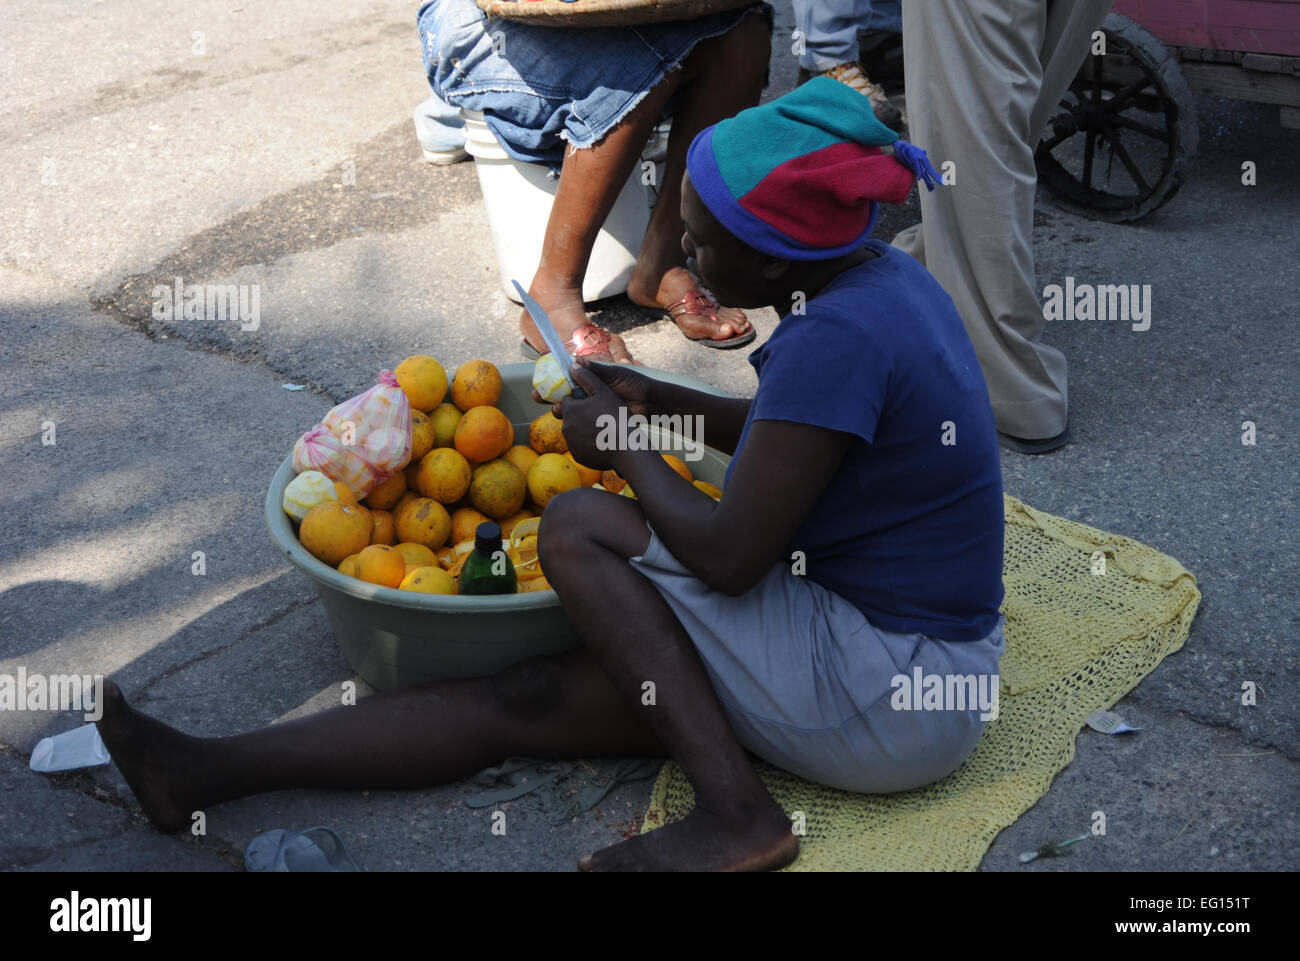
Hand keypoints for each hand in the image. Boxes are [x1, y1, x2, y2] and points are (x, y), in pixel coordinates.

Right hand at [529, 356, 653, 411]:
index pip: (568, 378)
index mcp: (591, 380)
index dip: (553, 380)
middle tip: (539, 398)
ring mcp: (592, 408)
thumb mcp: (615, 374)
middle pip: (564, 395)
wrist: (650, 405)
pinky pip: (581, 422)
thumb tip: (576, 361)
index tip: (541, 381)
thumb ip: (597, 371)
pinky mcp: (597, 421)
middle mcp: (589, 394)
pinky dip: (572, 423)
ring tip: (556, 410)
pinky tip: (567, 423)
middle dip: (550, 396)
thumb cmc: (635, 385)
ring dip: (560, 410)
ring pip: (570, 410)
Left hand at [551, 363, 632, 471]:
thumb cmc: (616, 417)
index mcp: (570, 410)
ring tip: (603, 429)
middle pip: (571, 418)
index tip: (591, 402)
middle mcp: (566, 427)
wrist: (626, 448)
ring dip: (584, 430)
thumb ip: (587, 377)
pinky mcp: (579, 457)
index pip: (568, 401)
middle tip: (599, 416)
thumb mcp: (603, 391)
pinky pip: (581, 447)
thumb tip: (573, 366)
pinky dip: (589, 444)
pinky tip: (603, 442)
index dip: (579, 400)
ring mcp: (572, 444)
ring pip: (575, 432)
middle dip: (580, 415)